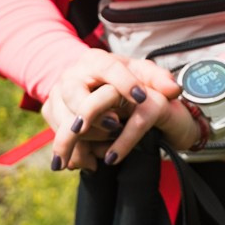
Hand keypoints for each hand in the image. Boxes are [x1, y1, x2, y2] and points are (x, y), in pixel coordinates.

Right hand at [41, 52, 198, 169]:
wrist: (87, 81)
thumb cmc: (120, 77)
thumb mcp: (140, 73)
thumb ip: (158, 79)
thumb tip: (174, 90)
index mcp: (95, 60)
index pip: (109, 68)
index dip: (125, 82)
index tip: (143, 98)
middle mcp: (72, 75)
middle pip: (76, 94)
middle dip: (93, 113)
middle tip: (115, 127)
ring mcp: (57, 94)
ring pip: (63, 118)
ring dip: (82, 138)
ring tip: (102, 155)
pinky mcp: (50, 112)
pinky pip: (57, 134)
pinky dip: (73, 152)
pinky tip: (89, 164)